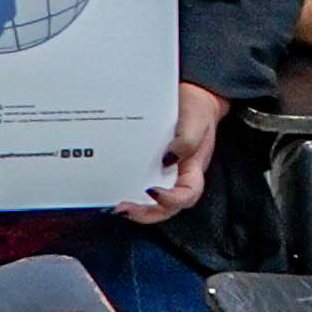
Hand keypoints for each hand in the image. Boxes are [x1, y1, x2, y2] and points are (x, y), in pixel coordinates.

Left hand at [126, 83, 224, 222]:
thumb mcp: (196, 122)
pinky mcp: (151, 167)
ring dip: (135, 207)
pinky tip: (114, 189)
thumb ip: (186, 142)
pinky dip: (129, 191)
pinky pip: (141, 185)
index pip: (188, 195)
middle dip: (146, 214)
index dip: (171, 200)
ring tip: (116, 205)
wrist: (192, 97)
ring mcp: (164, 174)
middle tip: (124, 209)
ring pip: (152, 202)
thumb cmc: (197, 110)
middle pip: (167, 208)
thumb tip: (167, 160)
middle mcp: (178, 177)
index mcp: (193, 170)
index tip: (152, 191)